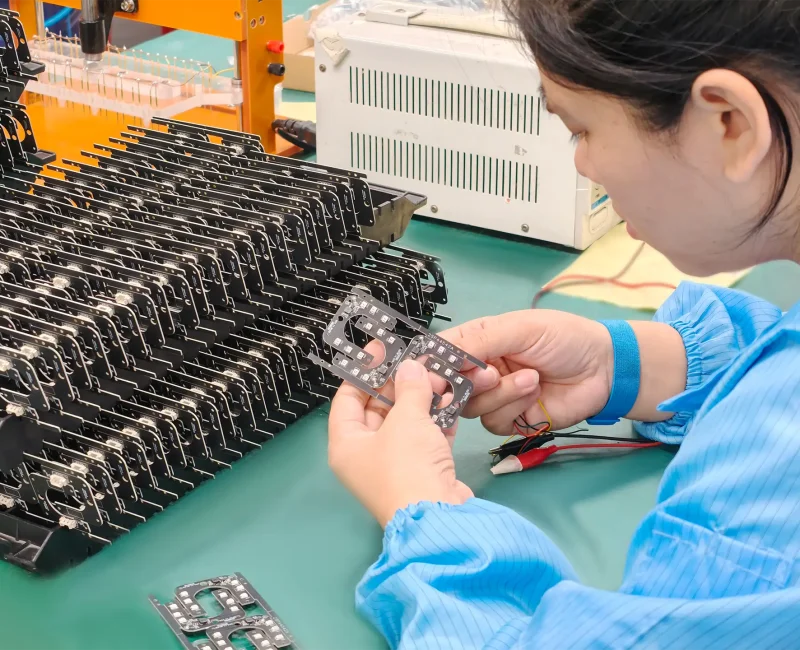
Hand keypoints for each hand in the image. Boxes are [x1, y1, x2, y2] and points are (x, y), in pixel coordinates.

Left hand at [328, 358, 475, 527]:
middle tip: (418, 361)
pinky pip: (425, 438)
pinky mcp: (421, 472)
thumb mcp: (406, 420)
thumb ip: (409, 388)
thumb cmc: (407, 468)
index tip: (381, 350)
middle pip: (379, 408)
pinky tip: (452, 399)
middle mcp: (365, 455)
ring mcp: (394, 465)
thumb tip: (410, 367)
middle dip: (400, 383)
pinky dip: (437, 420)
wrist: (439, 517)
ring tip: (439, 376)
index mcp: (346, 443)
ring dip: (422, 399)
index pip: (347, 398)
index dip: (364, 371)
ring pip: (406, 422)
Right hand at [442, 310, 613, 434]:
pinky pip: (493, 422)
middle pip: (450, 386)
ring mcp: (495, 397)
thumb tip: (437, 355)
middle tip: (492, 375)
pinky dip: (513, 408)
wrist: (603, 368)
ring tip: (531, 378)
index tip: (434, 375)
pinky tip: (535, 393)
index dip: (433, 366)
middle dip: (468, 383)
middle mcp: (481, 370)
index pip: (441, 354)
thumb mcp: (520, 328)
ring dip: (501, 394)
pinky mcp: (511, 420)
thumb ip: (479, 340)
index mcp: (478, 342)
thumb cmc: (564, 338)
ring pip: (471, 407)